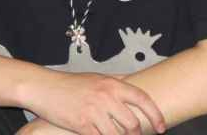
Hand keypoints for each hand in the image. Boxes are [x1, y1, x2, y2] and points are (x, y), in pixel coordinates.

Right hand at [21, 71, 166, 134]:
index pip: (142, 99)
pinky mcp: (82, 125)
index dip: (155, 115)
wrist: (45, 88)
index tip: (161, 127)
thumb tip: (136, 84)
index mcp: (112, 84)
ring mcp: (94, 112)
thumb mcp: (97, 78)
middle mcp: (106, 97)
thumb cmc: (71, 83)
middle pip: (132, 123)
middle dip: (136, 134)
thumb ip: (117, 82)